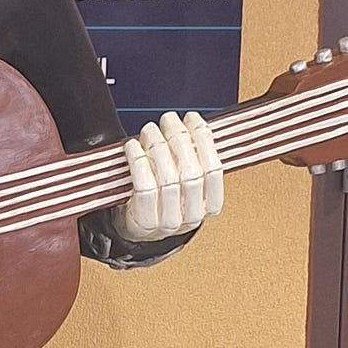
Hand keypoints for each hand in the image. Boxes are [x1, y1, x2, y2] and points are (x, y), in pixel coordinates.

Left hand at [114, 110, 223, 241]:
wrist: (139, 229)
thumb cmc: (162, 199)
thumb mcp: (185, 182)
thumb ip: (193, 157)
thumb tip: (193, 123)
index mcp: (211, 204)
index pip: (214, 168)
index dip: (204, 139)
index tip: (192, 118)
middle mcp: (193, 215)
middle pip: (191, 172)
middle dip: (179, 138)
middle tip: (168, 119)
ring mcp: (170, 221)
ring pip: (168, 178)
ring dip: (157, 146)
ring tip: (149, 130)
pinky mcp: (146, 221)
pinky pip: (145, 188)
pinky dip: (139, 162)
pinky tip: (134, 147)